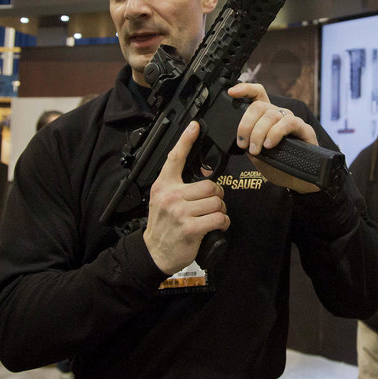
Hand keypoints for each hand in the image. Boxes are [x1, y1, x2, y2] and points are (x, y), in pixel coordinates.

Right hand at [144, 121, 228, 275]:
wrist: (155, 252)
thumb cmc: (163, 225)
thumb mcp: (162, 199)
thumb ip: (178, 186)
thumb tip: (204, 176)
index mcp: (164, 185)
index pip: (175, 158)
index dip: (186, 140)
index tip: (194, 126)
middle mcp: (171, 196)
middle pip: (210, 186)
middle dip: (217, 197)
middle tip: (211, 205)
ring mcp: (180, 212)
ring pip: (217, 202)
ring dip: (221, 210)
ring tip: (212, 216)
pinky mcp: (190, 228)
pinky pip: (218, 218)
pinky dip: (223, 222)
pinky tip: (217, 226)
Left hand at [227, 83, 319, 193]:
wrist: (295, 181)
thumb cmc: (276, 166)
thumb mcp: (255, 153)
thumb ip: (247, 140)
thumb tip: (238, 135)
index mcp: (265, 117)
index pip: (257, 94)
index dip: (245, 89)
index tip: (232, 93)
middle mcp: (278, 114)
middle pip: (258, 105)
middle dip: (246, 125)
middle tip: (244, 144)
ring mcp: (291, 120)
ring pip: (271, 114)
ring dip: (259, 132)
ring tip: (256, 150)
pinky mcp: (303, 129)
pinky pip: (288, 122)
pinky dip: (275, 132)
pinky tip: (269, 144)